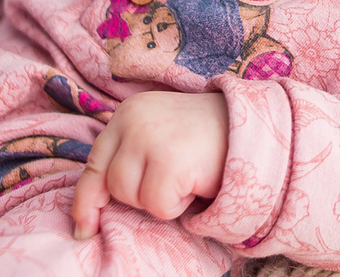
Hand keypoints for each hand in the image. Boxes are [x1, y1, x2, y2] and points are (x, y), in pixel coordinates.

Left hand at [71, 91, 228, 240]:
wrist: (254, 128)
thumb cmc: (206, 137)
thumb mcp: (159, 135)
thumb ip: (128, 157)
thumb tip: (89, 211)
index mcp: (129, 112)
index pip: (94, 163)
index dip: (86, 199)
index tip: (84, 227)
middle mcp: (134, 120)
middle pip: (112, 185)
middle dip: (139, 194)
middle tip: (173, 177)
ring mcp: (150, 139)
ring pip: (132, 197)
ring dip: (159, 200)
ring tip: (185, 176)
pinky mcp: (169, 162)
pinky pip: (159, 207)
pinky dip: (179, 206)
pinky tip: (196, 182)